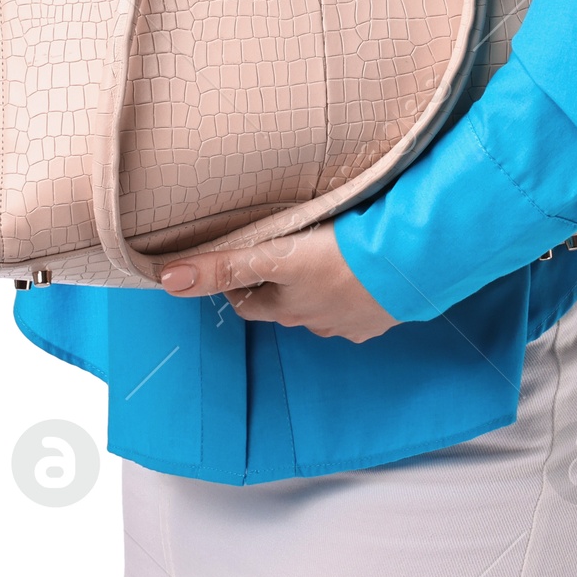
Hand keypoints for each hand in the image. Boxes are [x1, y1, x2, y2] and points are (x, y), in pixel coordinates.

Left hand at [156, 223, 398, 341]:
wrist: (408, 265)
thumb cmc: (341, 256)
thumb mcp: (275, 255)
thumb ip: (225, 265)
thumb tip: (168, 279)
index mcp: (286, 307)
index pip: (247, 301)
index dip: (238, 283)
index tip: (237, 265)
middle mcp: (314, 321)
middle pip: (285, 305)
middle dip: (279, 285)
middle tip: (279, 254)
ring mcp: (350, 322)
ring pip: (322, 307)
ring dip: (318, 288)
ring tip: (321, 258)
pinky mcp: (380, 316)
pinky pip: (359, 308)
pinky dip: (354, 292)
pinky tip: (361, 273)